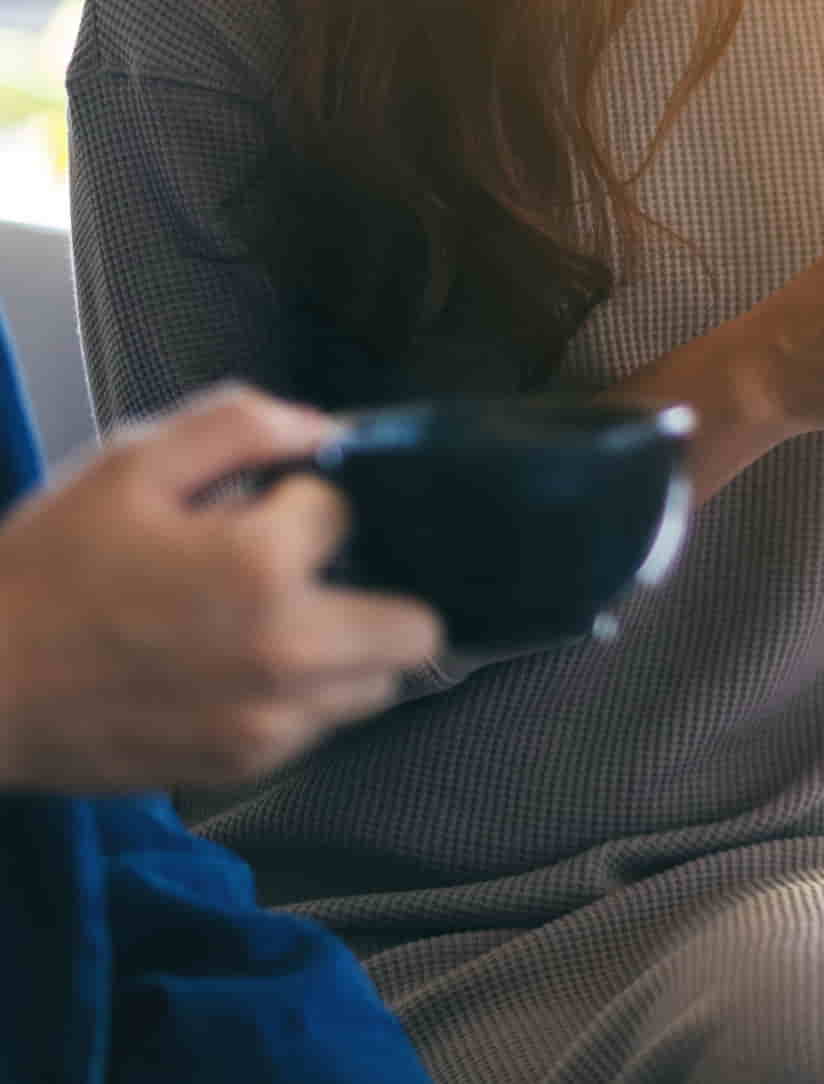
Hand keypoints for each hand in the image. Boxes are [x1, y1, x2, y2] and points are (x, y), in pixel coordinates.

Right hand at [0, 387, 443, 791]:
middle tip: (309, 576)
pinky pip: (323, 726)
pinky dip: (303, 696)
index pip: (348, 513)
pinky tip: (237, 668)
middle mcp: (287, 652)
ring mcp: (273, 719)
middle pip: (415, 626)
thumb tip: (323, 429)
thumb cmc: (42, 574)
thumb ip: (239, 426)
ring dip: (349, 650)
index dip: (305, 504)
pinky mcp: (247, 763)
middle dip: (376, 590)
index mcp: (261, 567)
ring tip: (272, 624)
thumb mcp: (127, 465)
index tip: (259, 511)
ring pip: (379, 685)